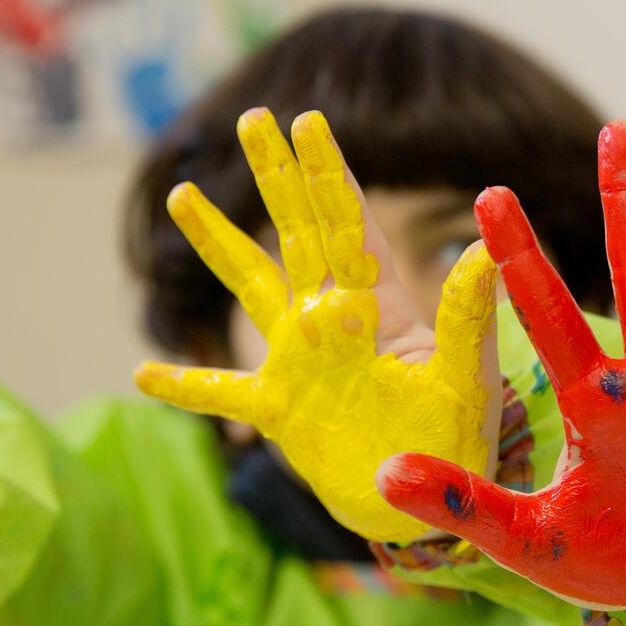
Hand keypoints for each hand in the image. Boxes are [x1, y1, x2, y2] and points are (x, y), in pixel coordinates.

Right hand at [134, 109, 499, 543]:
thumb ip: (467, 314)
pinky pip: (220, 391)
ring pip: (249, 286)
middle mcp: (333, 320)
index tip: (307, 121)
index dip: (327, 174)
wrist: (428, 507)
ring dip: (218, 241)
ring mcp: (299, 361)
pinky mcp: (278, 410)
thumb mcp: (465, 375)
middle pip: (296, 233)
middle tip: (252, 118)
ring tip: (183, 193)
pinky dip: (183, 385)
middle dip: (275, 177)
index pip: (347, 225)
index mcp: (378, 306)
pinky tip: (141, 372)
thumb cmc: (458, 440)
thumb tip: (484, 246)